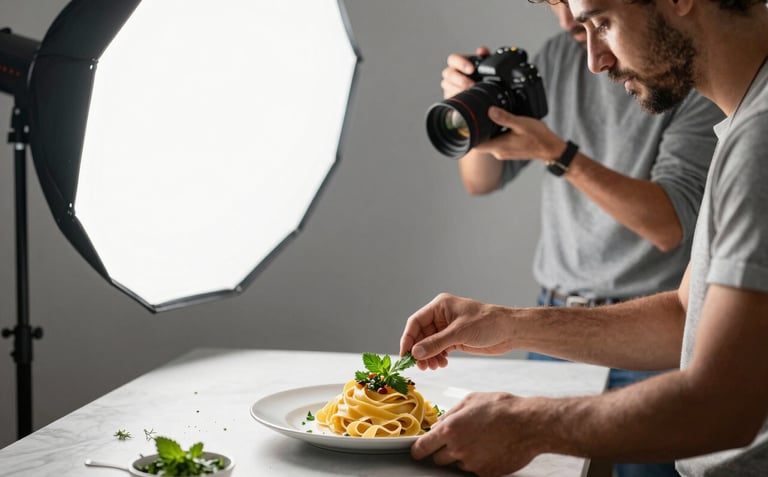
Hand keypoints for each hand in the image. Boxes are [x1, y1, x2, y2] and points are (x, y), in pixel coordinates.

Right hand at [399, 293, 515, 370]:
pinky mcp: (455, 339)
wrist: (509, 331)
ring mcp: (448, 328)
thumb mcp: (459, 333)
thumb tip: (415, 352)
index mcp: (440, 306)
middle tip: (420, 366)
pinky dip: (437, 357)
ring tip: (433, 367)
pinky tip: (441, 364)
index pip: (416, 322)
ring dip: (428, 356)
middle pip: (421, 335)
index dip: (408, 338)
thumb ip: (436, 343)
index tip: (405, 354)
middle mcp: (441, 316)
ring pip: (429, 344)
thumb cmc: (487, 323)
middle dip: (420, 351)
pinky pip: (439, 349)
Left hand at [411, 392, 543, 475]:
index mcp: (450, 429)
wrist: (530, 424)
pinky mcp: (486, 474)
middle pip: (438, 459)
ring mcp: (472, 464)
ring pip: (457, 464)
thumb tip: (438, 424)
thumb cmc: (502, 408)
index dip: (418, 450)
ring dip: (462, 456)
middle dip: (443, 451)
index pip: (423, 447)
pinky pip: (474, 470)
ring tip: (480, 440)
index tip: (418, 451)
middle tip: (458, 439)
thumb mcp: (471, 400)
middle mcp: (458, 449)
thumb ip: (450, 414)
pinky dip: (478, 462)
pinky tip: (490, 448)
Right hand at [441, 47, 489, 98]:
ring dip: (459, 89)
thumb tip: (482, 50)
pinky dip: (457, 96)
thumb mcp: (486, 66)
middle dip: (460, 79)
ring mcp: (449, 85)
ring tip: (470, 92)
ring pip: (447, 85)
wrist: (481, 92)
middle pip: (448, 73)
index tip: (471, 69)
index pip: (453, 59)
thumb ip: (484, 56)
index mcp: (458, 63)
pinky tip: (465, 98)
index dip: (461, 63)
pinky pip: (448, 96)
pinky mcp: (449, 95)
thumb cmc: (481, 76)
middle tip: (472, 84)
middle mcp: (451, 73)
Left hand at [475, 106, 566, 161]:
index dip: (468, 136)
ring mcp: (503, 152)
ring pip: (489, 142)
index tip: (465, 125)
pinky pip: (497, 142)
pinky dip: (495, 134)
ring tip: (487, 119)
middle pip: (480, 143)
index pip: (476, 145)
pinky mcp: (508, 150)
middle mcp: (499, 152)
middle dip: (477, 131)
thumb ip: (504, 118)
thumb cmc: (538, 138)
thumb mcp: (521, 124)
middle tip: (476, 118)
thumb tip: (490, 111)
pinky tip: (499, 125)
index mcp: (499, 147)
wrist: (550, 149)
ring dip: (487, 132)